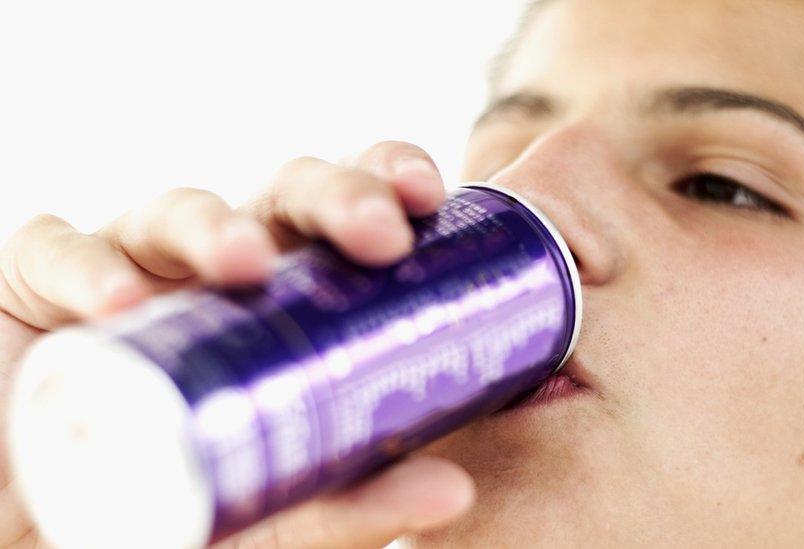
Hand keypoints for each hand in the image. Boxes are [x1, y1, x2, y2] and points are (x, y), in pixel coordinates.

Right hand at [0, 142, 474, 548]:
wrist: (45, 526)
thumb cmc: (167, 500)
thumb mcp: (268, 513)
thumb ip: (348, 501)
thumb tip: (453, 492)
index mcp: (281, 297)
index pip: (343, 219)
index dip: (386, 186)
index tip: (429, 199)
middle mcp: (214, 271)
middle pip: (283, 197)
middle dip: (336, 196)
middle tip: (379, 235)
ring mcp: (130, 266)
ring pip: (176, 211)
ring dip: (215, 227)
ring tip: (246, 265)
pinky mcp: (33, 281)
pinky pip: (55, 249)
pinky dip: (86, 266)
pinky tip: (118, 301)